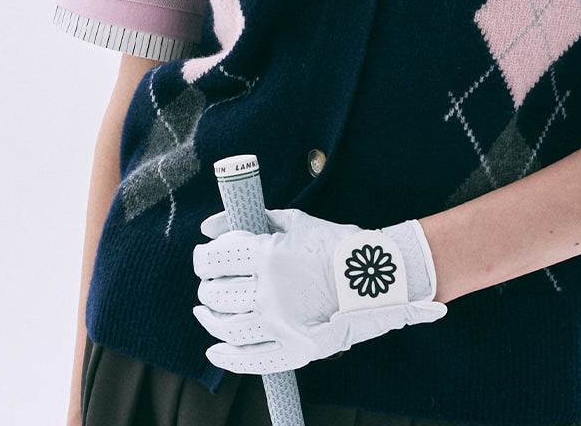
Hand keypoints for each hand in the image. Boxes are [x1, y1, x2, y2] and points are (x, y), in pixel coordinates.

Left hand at [193, 207, 446, 372]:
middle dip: (207, 288)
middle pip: (217, 295)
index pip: (216, 260)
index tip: (203, 258)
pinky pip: (250, 360)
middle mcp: (271, 292)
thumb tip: (208, 227)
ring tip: (206, 311)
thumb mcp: (294, 221)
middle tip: (210, 282)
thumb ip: (251, 220)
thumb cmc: (335, 243)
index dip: (203, 260)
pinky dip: (226, 358)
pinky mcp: (295, 349)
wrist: (377, 274)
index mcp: (269, 256)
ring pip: (227, 328)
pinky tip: (215, 350)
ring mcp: (282, 324)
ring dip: (209, 319)